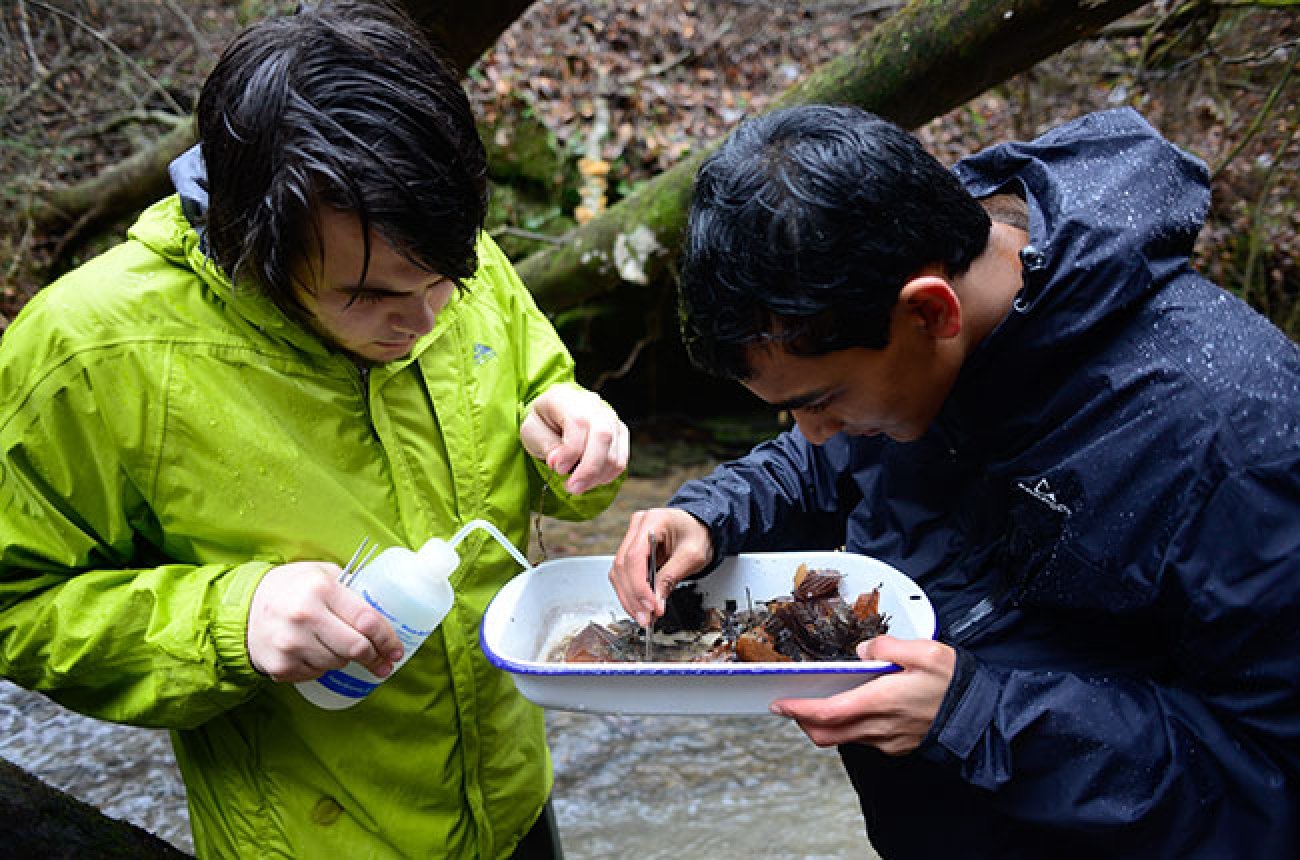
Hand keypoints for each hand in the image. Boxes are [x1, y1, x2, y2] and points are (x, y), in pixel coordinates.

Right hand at [247, 561, 404, 682]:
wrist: (242, 608)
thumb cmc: (290, 588)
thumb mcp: (321, 573)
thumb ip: (351, 588)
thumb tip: (386, 609)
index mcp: (321, 589)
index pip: (367, 620)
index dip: (387, 639)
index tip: (396, 650)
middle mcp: (305, 616)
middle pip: (356, 648)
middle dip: (373, 656)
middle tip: (380, 660)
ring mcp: (290, 644)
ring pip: (337, 663)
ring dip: (345, 658)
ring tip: (336, 645)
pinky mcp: (280, 666)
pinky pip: (316, 673)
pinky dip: (321, 666)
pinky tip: (313, 651)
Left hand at [520, 384, 628, 493]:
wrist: (554, 415)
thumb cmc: (543, 423)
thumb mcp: (532, 431)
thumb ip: (546, 445)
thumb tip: (560, 462)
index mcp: (568, 398)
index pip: (579, 423)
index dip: (569, 452)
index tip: (556, 468)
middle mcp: (594, 405)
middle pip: (603, 436)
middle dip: (589, 469)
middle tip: (572, 488)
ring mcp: (611, 418)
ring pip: (614, 452)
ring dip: (595, 477)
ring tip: (576, 485)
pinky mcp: (620, 433)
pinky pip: (621, 460)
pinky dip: (606, 475)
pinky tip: (589, 479)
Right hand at [609, 507, 713, 626]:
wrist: (698, 528)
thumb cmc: (697, 535)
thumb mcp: (692, 556)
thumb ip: (671, 577)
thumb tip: (656, 603)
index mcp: (652, 520)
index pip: (634, 556)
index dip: (639, 585)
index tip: (650, 605)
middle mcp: (637, 527)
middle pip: (622, 566)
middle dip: (633, 596)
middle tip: (645, 617)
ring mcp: (631, 539)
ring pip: (618, 573)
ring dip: (629, 598)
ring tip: (643, 616)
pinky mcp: (631, 552)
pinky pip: (623, 575)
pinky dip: (630, 593)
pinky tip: (640, 607)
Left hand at [769, 635, 955, 754]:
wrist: (981, 717)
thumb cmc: (955, 685)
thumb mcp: (924, 651)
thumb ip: (888, 647)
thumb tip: (865, 650)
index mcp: (880, 701)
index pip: (828, 712)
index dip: (799, 710)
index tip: (780, 704)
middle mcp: (880, 727)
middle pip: (827, 734)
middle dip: (804, 722)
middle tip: (792, 706)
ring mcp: (888, 740)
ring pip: (844, 739)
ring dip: (827, 724)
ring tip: (823, 701)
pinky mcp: (897, 745)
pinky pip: (864, 739)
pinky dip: (850, 726)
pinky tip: (855, 708)